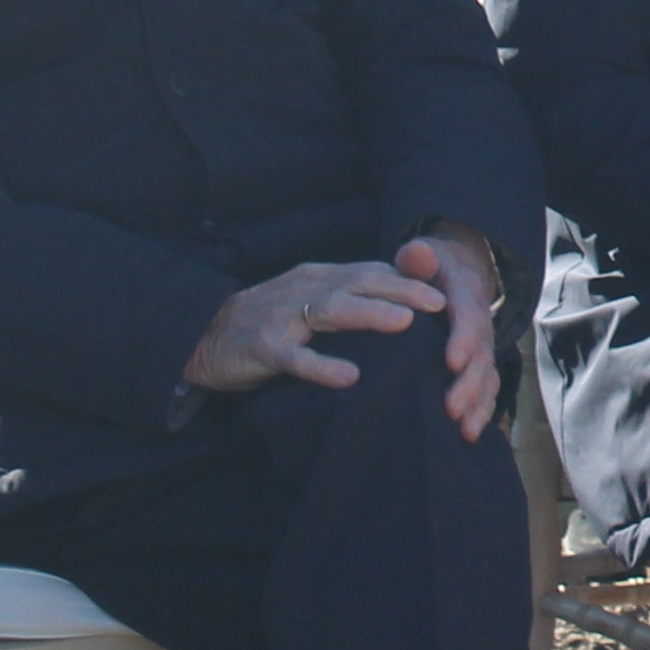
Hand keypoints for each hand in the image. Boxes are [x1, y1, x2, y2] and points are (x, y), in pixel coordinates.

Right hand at [182, 256, 448, 396]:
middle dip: (402, 289)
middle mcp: (304, 289)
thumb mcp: (309, 302)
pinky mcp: (263, 348)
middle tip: (440, 302)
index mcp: (319, 278)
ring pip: (331, 309)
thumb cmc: (268, 321)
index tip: (447, 291)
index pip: (370, 272)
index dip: (408, 279)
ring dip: (369, 314)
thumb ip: (348, 299)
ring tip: (405, 323)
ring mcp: (282, 317)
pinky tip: (349, 377)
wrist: (203, 336)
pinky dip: (322, 366)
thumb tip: (401, 303)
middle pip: (359, 282)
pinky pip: (295, 357)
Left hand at [401, 232, 502, 442]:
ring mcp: (483, 350)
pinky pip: (487, 392)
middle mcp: (481, 326)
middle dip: (469, 384)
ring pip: (487, 379)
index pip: (469, 318)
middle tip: (451, 407)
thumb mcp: (425, 256)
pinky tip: (468, 437)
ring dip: (477, 405)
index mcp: (466, 298)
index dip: (463, 339)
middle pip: (481, 356)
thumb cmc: (433, 271)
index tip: (451, 361)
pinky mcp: (480, 367)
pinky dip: (481, 413)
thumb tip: (415, 252)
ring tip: (463, 430)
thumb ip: (418, 257)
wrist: (459, 276)